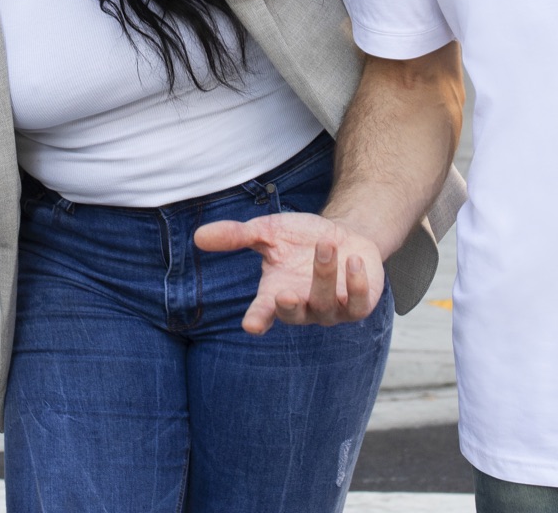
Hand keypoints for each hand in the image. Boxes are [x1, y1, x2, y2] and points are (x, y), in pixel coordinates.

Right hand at [195, 211, 385, 333]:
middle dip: (291, 306)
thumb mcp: (267, 232)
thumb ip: (236, 236)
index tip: (251, 325)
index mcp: (277, 294)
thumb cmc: (301, 239)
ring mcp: (332, 310)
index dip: (258, 319)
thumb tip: (198, 236)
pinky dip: (356, 283)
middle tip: (285, 293)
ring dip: (325, 274)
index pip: (264, 313)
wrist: (344, 236)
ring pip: (326, 303)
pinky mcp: (358, 305)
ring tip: (325, 244)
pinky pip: (359, 304)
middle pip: (295, 315)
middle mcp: (303, 307)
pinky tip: (354, 260)